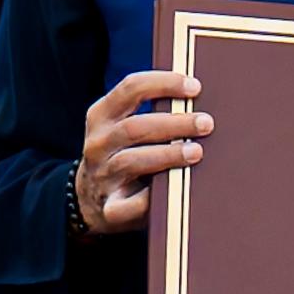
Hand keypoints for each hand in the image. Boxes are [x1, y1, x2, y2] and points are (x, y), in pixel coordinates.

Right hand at [72, 69, 207, 234]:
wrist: (89, 199)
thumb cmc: (120, 154)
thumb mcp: (121, 126)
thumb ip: (149, 112)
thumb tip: (197, 99)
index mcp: (100, 116)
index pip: (130, 88)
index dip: (164, 84)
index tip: (195, 87)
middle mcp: (98, 144)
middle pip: (135, 127)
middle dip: (174, 123)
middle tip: (205, 123)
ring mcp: (102, 177)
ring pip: (134, 161)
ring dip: (169, 154)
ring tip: (196, 152)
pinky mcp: (111, 209)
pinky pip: (134, 204)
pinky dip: (155, 197)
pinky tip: (175, 190)